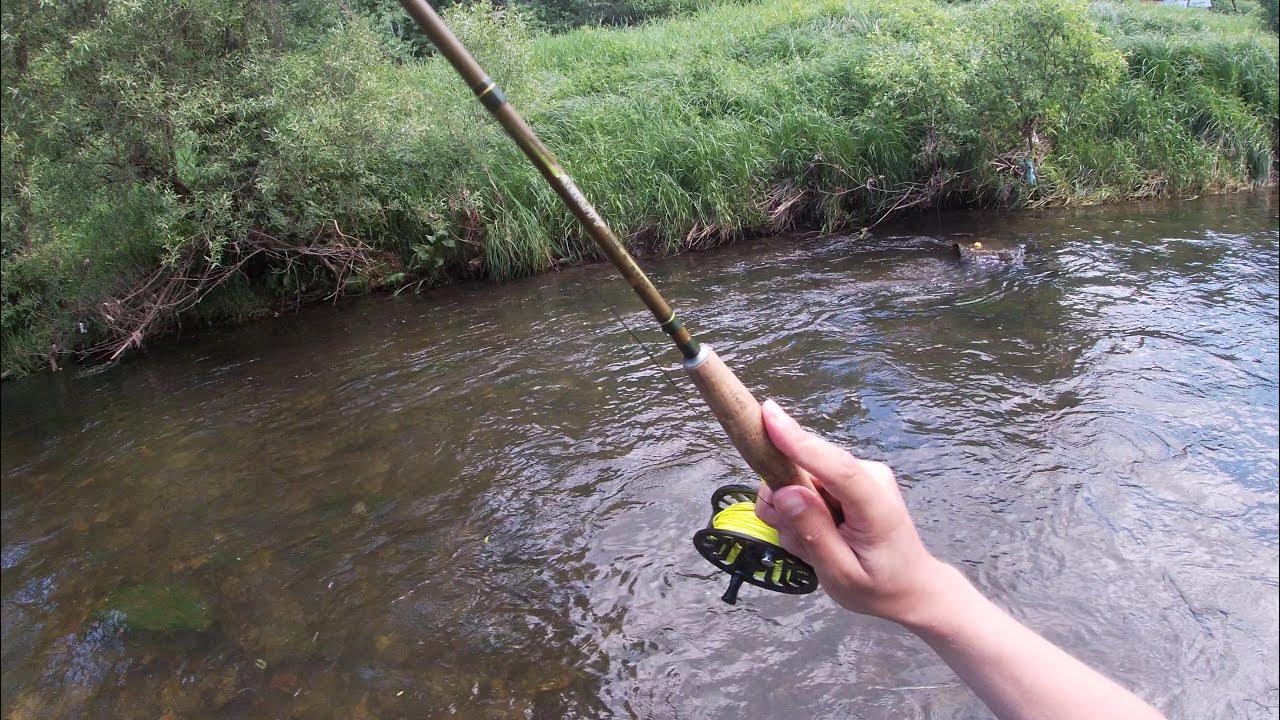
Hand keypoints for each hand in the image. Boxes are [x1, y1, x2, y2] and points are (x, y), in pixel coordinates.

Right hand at [753, 400, 950, 623]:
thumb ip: (813, 532)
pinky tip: (819, 536)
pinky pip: (805, 486)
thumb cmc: (880, 587)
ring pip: (797, 481)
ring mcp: (857, 474)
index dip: (800, 442)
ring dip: (794, 515)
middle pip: (802, 472)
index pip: (836, 466)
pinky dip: (802, 513)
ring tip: (816, 546)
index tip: (769, 414)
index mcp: (874, 503)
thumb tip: (784, 492)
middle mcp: (867, 475)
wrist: (910, 588)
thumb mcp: (841, 574)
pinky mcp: (846, 479)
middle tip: (802, 546)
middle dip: (787, 507)